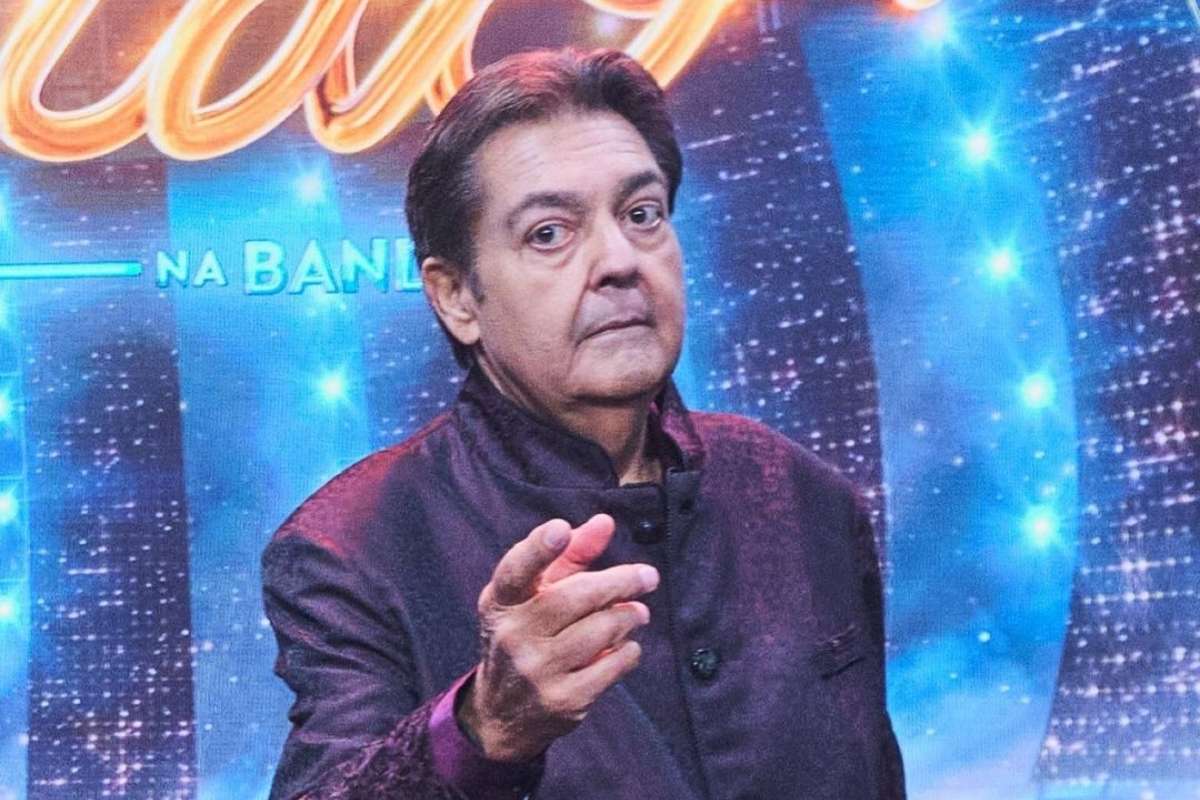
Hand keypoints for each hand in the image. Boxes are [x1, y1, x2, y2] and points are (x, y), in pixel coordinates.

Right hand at [458, 514, 658, 761]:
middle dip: (620, 582)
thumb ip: (570, 556)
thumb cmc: (527, 636)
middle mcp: (513, 635)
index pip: (516, 571)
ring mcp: (537, 671)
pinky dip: (629, 651)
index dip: (538, 548)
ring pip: (601, 630)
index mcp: (501, 602)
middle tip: (648, 576)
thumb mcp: (535, 595)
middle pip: (576, 597)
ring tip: (638, 613)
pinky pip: (613, 665)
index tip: (561, 528)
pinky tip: (626, 645)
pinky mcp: (563, 700)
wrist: (503, 713)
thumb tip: (605, 522)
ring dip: (629, 616)